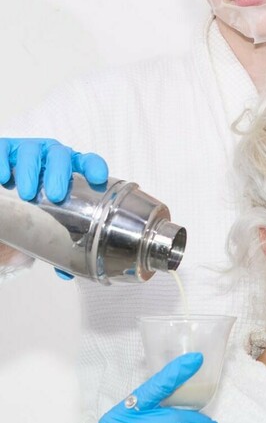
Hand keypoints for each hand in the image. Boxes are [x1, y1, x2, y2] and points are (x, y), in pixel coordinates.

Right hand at [0, 137, 108, 279]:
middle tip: (56, 195)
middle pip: (60, 156)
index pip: (86, 163)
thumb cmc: (28, 205)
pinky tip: (2, 177)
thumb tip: (66, 272)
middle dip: (60, 173)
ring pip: (33, 152)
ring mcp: (26, 152)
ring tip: (28, 192)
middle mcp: (49, 159)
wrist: (0, 191)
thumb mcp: (43, 224)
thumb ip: (54, 243)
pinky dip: (2, 160)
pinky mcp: (4, 150)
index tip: (98, 177)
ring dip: (31, 170)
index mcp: (67, 173)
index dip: (93, 167)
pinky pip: (4, 150)